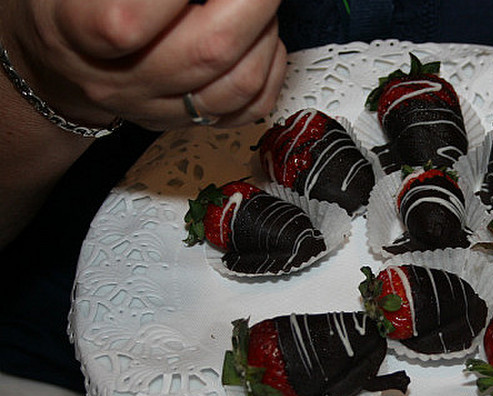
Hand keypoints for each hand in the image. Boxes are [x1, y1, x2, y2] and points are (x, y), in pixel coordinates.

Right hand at [1, 0, 286, 129]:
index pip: (130, 22)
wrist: (61, 56)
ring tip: (259, 3)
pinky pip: (248, 109)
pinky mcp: (187, 123)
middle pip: (208, 50)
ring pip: (239, 83)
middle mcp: (119, 81)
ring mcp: (157, 108)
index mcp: (77, 30)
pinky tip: (263, 38)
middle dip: (252, 4)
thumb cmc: (72, 1)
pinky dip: (269, 69)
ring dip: (265, 34)